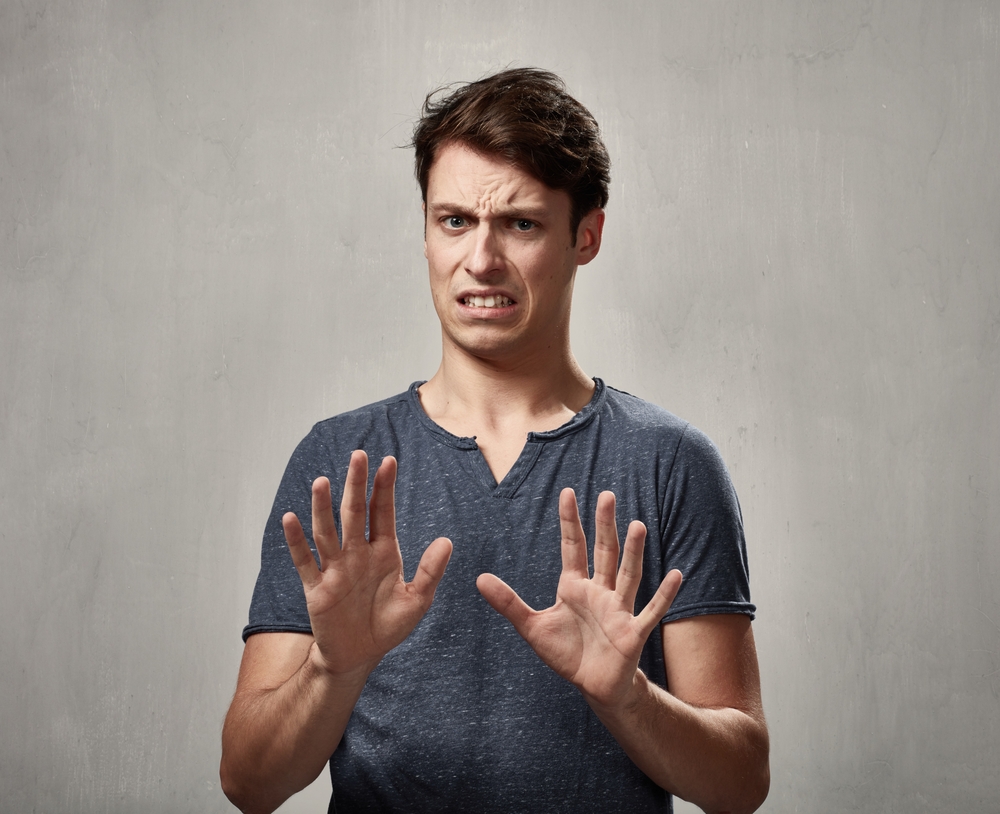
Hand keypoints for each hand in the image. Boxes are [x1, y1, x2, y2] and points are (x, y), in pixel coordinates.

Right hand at [282, 451, 452, 678]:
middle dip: (356, 485)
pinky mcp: (316, 588)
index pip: (383, 513)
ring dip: (323, 508)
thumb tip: (447, 541)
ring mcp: (335, 569)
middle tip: (358, 455)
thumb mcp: (417, 601)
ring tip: (322, 482)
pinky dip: (296, 542)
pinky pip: (305, 562)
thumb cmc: (388, 626)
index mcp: (383, 552)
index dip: (384, 488)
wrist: (359, 657)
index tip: (388, 460)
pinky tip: (291, 519)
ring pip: (328, 532)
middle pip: (355, 513)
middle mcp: (357, 554)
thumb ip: (431, 571)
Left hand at [477, 488, 681, 709]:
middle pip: (604, 552)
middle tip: (607, 495)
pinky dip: (664, 594)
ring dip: (633, 551)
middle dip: (604, 525)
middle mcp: (599, 592)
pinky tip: (677, 574)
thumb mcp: (532, 627)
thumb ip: (508, 603)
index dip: (570, 521)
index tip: (568, 492)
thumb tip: (478, 578)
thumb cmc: (567, 653)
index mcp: (574, 587)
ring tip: (638, 525)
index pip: (573, 547)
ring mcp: (619, 610)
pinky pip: (650, 610)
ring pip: (627, 575)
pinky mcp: (633, 632)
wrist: (594, 686)